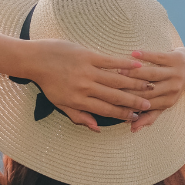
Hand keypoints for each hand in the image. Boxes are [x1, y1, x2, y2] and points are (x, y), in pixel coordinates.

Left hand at [25, 39, 153, 131]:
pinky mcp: (88, 56)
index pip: (105, 110)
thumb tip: (97, 128)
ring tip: (148, 87)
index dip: (122, 114)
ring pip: (115, 80)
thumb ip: (79, 116)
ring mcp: (87, 71)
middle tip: (148, 105)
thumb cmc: (48, 83)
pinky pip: (110, 61)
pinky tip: (138, 66)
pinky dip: (125, 64)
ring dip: (134, 84)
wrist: (36, 60)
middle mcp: (85, 88)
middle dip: (133, 102)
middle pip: (114, 97)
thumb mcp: (60, 104)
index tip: (136, 117)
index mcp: (79, 101)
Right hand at [118, 48, 184, 131]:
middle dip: (129, 88)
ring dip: (135, 72)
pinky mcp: (175, 58)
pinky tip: (133, 54)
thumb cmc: (174, 87)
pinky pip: (158, 57)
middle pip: (147, 90)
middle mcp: (172, 89)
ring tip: (119, 70)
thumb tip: (133, 129)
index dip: (129, 104)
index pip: (144, 104)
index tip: (113, 101)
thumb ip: (149, 116)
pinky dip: (146, 55)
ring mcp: (175, 73)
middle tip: (111, 85)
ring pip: (152, 74)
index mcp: (168, 102)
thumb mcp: (165, 103)